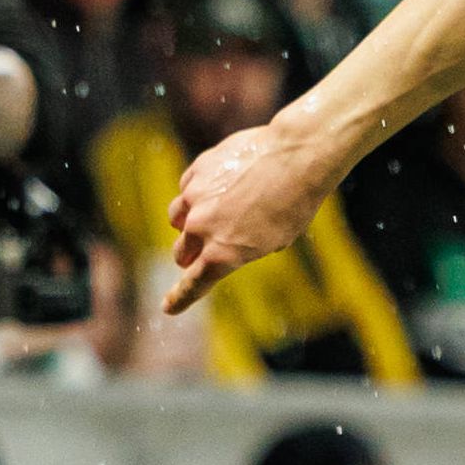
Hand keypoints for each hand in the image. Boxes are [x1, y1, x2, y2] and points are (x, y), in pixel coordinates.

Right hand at [164, 124, 343, 312]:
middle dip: (191, 255)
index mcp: (224, 254)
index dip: (180, 298)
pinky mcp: (195, 172)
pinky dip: (198, 194)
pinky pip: (187, 190)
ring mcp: (194, 198)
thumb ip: (250, 248)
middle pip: (181, 253)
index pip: (194, 284)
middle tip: (206, 250)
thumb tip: (237, 245)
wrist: (295, 156)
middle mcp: (202, 229)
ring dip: (188, 223)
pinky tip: (221, 186)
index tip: (168, 308)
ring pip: (176, 219)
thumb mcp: (280, 238)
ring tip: (212, 215)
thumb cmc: (296, 202)